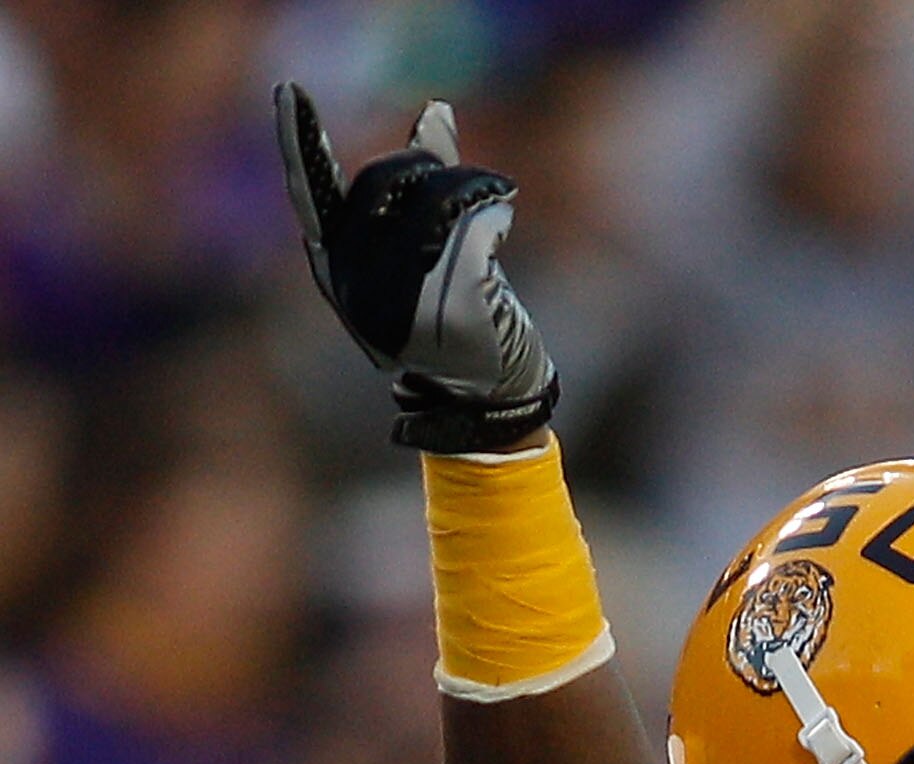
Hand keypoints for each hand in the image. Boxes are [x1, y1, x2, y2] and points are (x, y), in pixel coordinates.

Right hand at [274, 86, 557, 450]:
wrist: (489, 398)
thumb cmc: (457, 319)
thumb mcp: (426, 252)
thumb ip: (423, 185)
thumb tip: (433, 113)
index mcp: (340, 268)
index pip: (311, 196)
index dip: (298, 143)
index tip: (290, 93)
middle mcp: (360, 285)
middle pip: (383, 181)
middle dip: (425, 168)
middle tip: (461, 188)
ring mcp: (404, 297)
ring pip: (436, 195)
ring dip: (471, 187)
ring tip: (490, 203)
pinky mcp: (452, 303)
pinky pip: (476, 218)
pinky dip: (496, 210)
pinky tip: (502, 225)